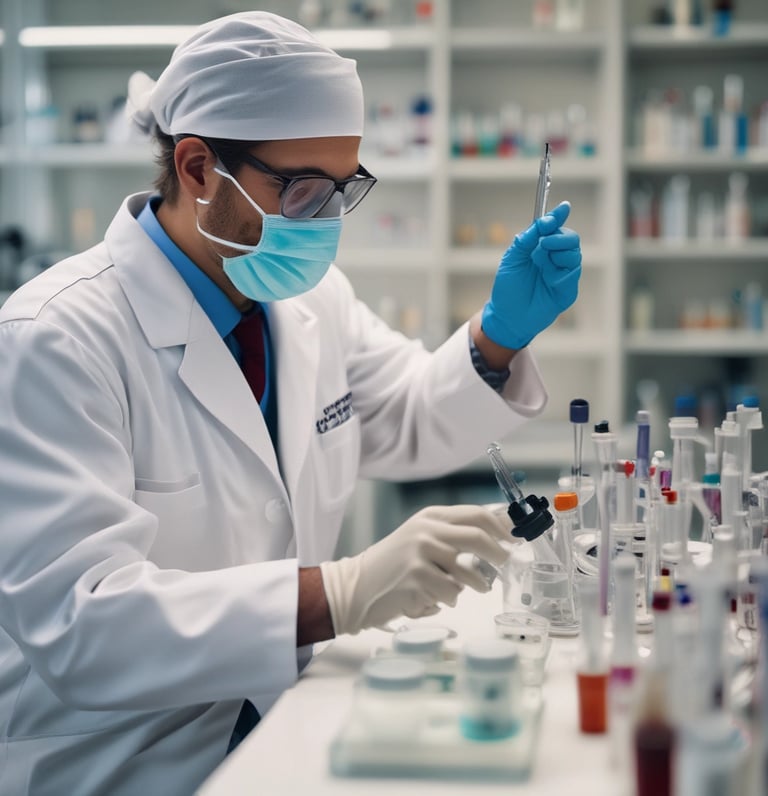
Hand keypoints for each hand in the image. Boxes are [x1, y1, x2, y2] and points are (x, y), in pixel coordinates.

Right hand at [319, 505, 509, 635]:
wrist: (356, 587)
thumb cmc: (393, 565)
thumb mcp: (421, 538)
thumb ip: (454, 533)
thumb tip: (501, 530)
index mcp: (430, 517)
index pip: (476, 515)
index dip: (502, 527)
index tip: (517, 538)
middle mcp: (426, 530)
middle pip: (477, 537)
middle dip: (499, 553)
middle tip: (507, 564)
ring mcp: (420, 553)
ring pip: (468, 574)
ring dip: (474, 586)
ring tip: (469, 589)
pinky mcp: (417, 578)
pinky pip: (451, 594)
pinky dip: (447, 600)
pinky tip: (431, 597)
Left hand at [481, 201, 581, 349]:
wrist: (508, 317)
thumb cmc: (508, 290)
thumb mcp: (512, 260)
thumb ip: (526, 240)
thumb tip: (541, 222)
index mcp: (539, 248)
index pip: (554, 227)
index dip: (559, 216)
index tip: (564, 207)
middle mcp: (553, 258)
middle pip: (570, 237)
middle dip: (560, 236)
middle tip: (544, 242)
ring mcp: (562, 273)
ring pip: (575, 253)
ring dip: (561, 252)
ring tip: (545, 261)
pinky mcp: (567, 289)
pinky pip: (573, 274)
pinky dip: (562, 273)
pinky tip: (550, 279)